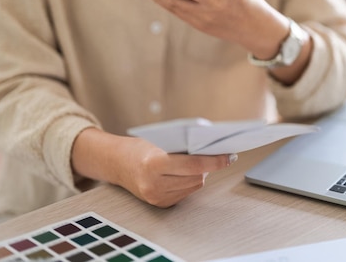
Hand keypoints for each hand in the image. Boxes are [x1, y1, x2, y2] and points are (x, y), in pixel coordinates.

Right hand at [72, 128, 234, 207]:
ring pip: (194, 186)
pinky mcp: (159, 204)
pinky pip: (185, 193)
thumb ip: (183, 146)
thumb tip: (212, 148)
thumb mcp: (160, 141)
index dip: (215, 160)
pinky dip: (190, 182)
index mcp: (154, 164)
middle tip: (218, 154)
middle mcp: (154, 184)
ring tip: (201, 162)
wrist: (116, 163)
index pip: (194, 165)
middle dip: (210, 166)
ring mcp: (156, 197)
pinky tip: (188, 173)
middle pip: (196, 177)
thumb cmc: (140, 147)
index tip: (229, 156)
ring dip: (201, 174)